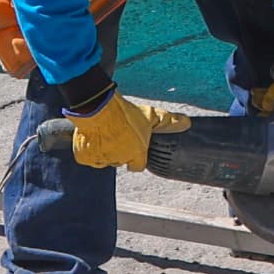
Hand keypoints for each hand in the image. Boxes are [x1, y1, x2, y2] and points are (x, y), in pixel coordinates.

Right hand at [64, 93, 189, 171]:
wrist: (98, 107)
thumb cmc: (125, 112)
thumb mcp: (150, 115)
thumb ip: (169, 121)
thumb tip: (188, 123)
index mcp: (137, 153)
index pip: (137, 166)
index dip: (135, 156)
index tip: (132, 146)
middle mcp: (120, 160)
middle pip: (120, 160)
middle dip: (120, 150)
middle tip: (118, 134)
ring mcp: (102, 159)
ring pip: (105, 159)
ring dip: (105, 150)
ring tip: (105, 133)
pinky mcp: (86, 158)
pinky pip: (89, 159)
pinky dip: (90, 151)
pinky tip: (94, 137)